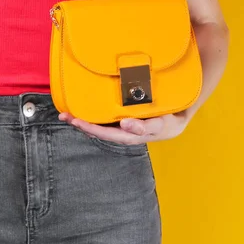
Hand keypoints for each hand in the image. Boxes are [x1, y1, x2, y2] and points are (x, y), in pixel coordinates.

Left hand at [59, 109, 192, 144]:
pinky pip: (104, 118)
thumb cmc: (169, 122)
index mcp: (129, 135)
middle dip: (81, 124)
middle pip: (98, 130)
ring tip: (67, 114)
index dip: (91, 128)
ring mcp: (121, 126)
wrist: (178, 119)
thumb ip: (145, 126)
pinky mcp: (123, 118)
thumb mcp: (161, 124)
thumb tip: (126, 124)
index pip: (106, 133)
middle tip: (65, 116)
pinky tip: (83, 108)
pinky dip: (92, 114)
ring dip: (83, 119)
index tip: (77, 122)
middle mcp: (122, 132)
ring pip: (99, 124)